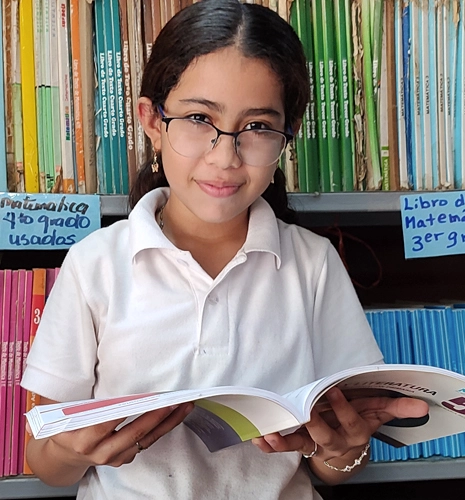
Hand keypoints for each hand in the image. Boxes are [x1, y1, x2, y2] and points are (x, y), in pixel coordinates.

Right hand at [44, 402, 193, 467]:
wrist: (67, 455)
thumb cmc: (68, 428)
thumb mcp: (65, 415)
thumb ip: (79, 402)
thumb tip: (92, 381)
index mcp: (83, 440)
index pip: (107, 424)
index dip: (126, 411)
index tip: (144, 398)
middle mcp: (101, 452)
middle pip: (134, 434)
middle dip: (156, 416)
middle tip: (174, 401)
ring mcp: (115, 458)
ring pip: (147, 440)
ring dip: (168, 422)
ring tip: (184, 406)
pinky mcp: (126, 458)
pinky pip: (148, 443)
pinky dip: (162, 428)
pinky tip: (175, 415)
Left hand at [252, 387, 428, 462]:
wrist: (346, 446)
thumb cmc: (359, 420)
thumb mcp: (377, 413)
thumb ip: (396, 407)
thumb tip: (421, 404)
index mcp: (354, 430)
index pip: (350, 421)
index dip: (342, 408)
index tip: (332, 391)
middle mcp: (334, 439)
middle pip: (324, 435)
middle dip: (314, 424)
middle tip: (303, 411)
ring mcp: (315, 443)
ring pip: (300, 444)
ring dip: (284, 440)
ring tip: (269, 434)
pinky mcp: (300, 443)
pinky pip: (285, 446)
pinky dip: (270, 444)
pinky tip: (259, 439)